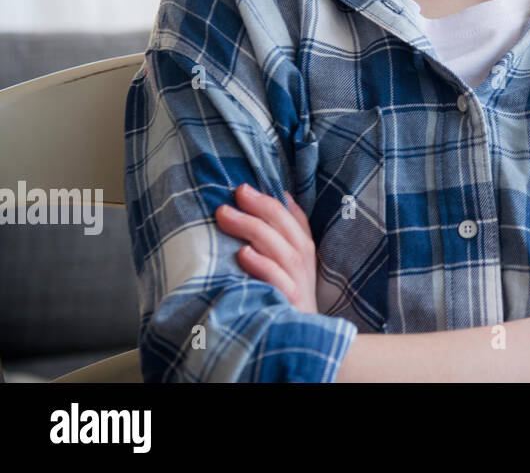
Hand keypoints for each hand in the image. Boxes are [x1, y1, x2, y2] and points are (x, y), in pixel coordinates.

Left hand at [215, 183, 318, 314]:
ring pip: (280, 248)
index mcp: (303, 251)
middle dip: (260, 207)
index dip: (272, 200)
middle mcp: (303, 263)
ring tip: (226, 215)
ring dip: (252, 228)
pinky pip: (278, 280)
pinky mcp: (291, 303)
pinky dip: (262, 265)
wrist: (300, 342)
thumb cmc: (285, 300)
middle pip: (285, 228)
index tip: (246, 188)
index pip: (294, 218)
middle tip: (234, 194)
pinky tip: (243, 254)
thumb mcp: (285, 268)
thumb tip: (264, 206)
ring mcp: (299, 282)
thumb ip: (276, 240)